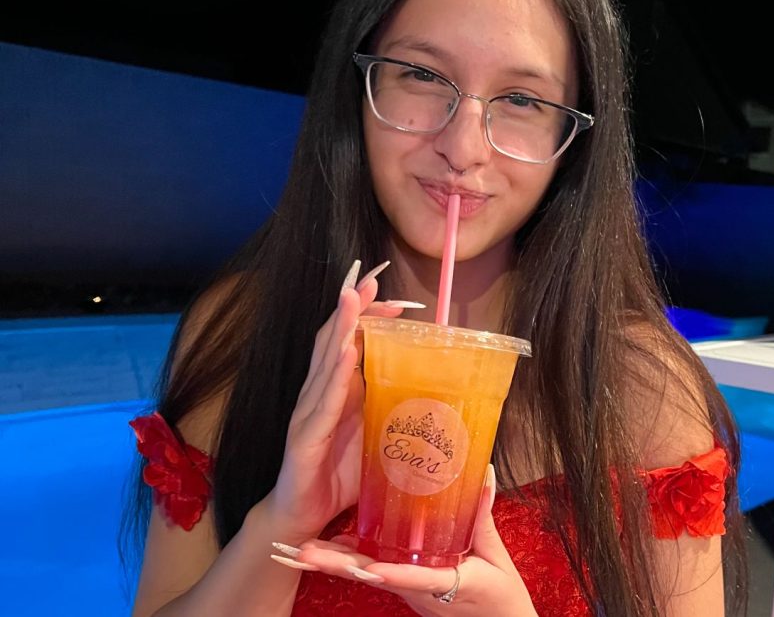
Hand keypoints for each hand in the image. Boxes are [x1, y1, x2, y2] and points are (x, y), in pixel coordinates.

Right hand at [263, 260, 411, 539]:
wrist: (303, 522)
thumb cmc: (340, 479)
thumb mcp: (378, 440)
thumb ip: (398, 416)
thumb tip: (440, 400)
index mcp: (339, 394)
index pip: (350, 345)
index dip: (367, 319)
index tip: (391, 298)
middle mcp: (320, 396)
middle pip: (334, 342)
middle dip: (352, 310)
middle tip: (368, 281)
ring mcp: (309, 415)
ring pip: (325, 363)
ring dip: (340, 329)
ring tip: (354, 301)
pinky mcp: (303, 439)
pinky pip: (321, 404)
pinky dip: (334, 376)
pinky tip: (346, 355)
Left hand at [287, 465, 537, 616]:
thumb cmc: (502, 598)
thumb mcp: (497, 559)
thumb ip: (483, 518)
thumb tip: (479, 475)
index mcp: (446, 586)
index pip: (416, 581)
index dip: (392, 574)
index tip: (370, 568)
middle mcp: (418, 593)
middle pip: (373, 579)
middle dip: (337, 566)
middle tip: (303, 552)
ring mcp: (409, 593)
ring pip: (366, 577)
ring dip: (334, 564)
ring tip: (300, 550)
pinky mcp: (406, 590)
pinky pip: (372, 575)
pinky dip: (349, 562)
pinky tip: (327, 549)